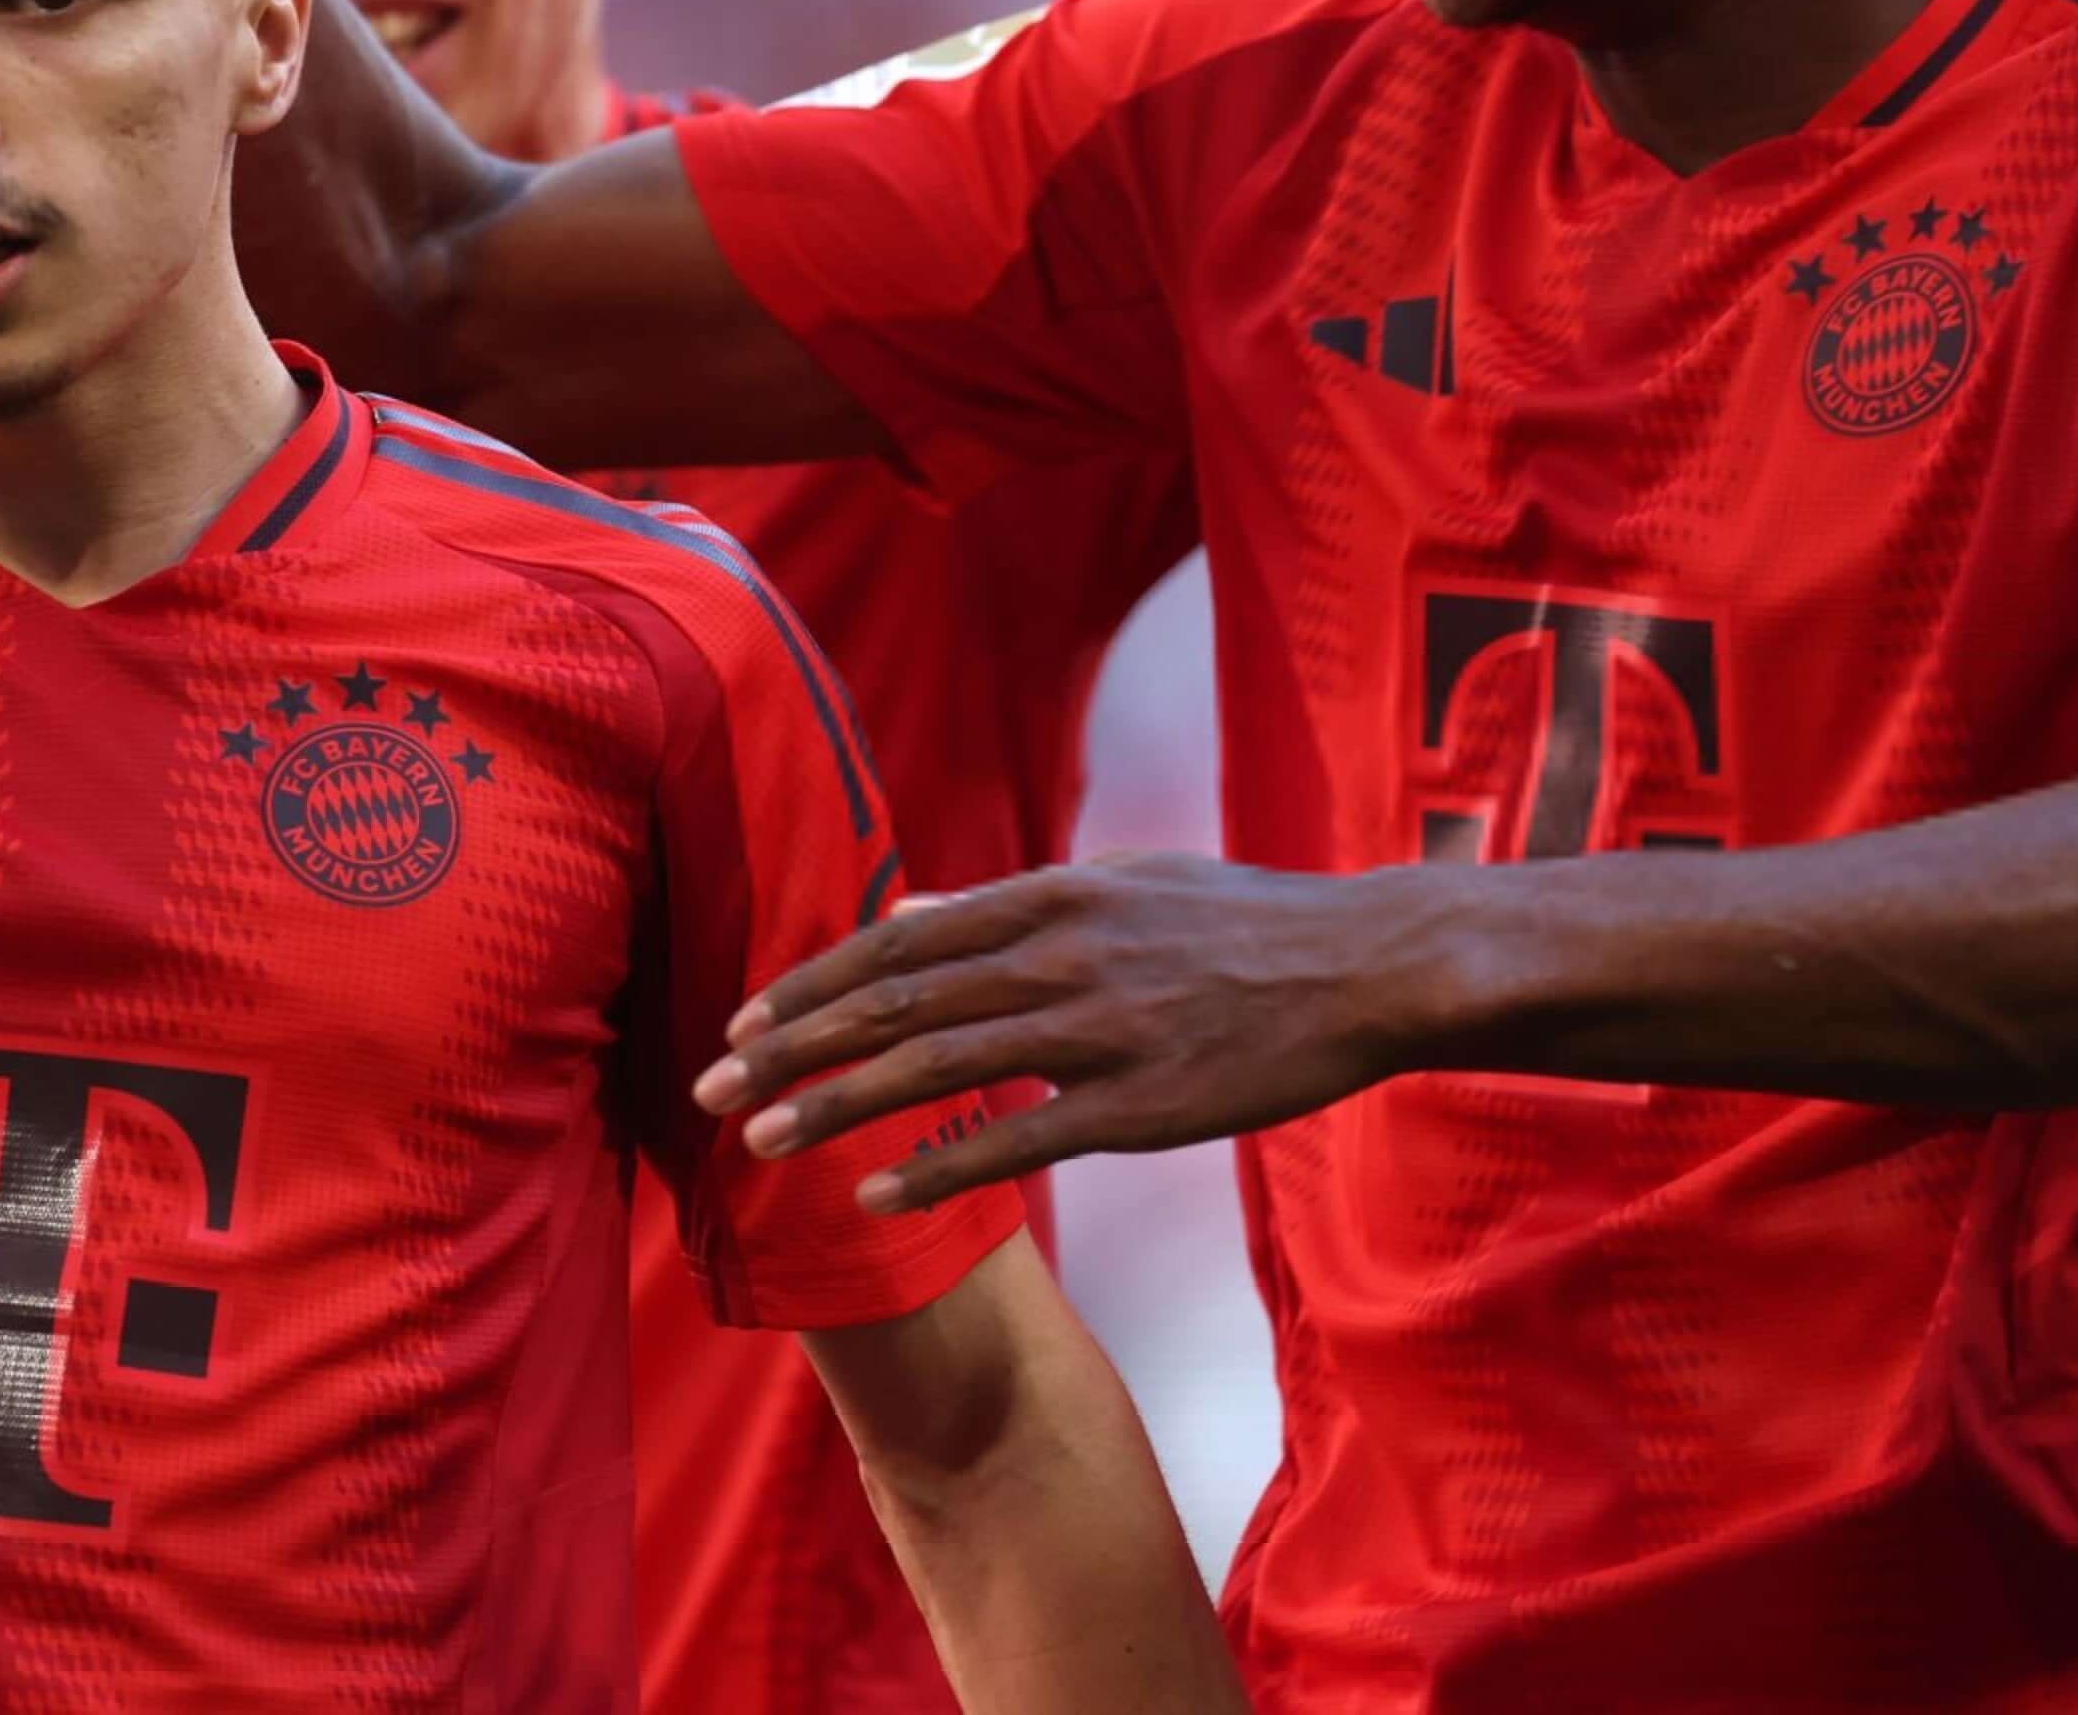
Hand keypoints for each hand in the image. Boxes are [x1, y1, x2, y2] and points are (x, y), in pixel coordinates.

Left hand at [689, 855, 1449, 1211]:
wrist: (1365, 967)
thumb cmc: (1241, 923)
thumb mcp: (1120, 881)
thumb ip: (1013, 901)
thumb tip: (914, 913)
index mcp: (1048, 897)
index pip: (897, 943)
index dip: (812, 984)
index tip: (745, 1018)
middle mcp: (1057, 956)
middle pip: (893, 1005)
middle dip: (790, 1047)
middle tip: (711, 1084)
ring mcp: (1099, 1032)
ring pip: (936, 1072)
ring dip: (835, 1108)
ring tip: (759, 1141)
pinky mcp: (1143, 1107)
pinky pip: (1019, 1141)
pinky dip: (937, 1170)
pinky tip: (873, 1197)